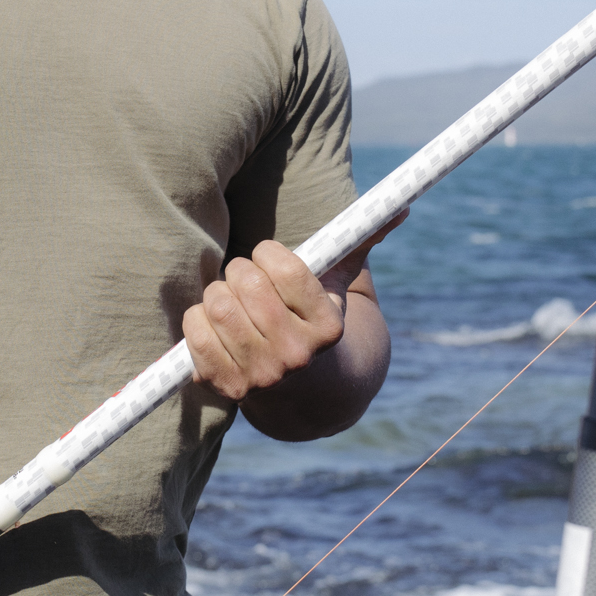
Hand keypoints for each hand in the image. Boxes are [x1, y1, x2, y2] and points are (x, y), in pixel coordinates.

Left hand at [183, 215, 402, 402]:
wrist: (302, 389)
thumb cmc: (311, 319)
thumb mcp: (339, 284)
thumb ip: (361, 241)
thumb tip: (401, 207)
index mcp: (327, 326)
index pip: (281, 265)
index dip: (267, 253)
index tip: (269, 260)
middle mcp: (297, 355)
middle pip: (244, 282)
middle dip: (240, 272)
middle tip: (248, 283)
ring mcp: (261, 376)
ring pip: (216, 304)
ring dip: (217, 295)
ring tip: (233, 304)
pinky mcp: (227, 387)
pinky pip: (194, 332)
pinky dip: (197, 321)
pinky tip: (216, 327)